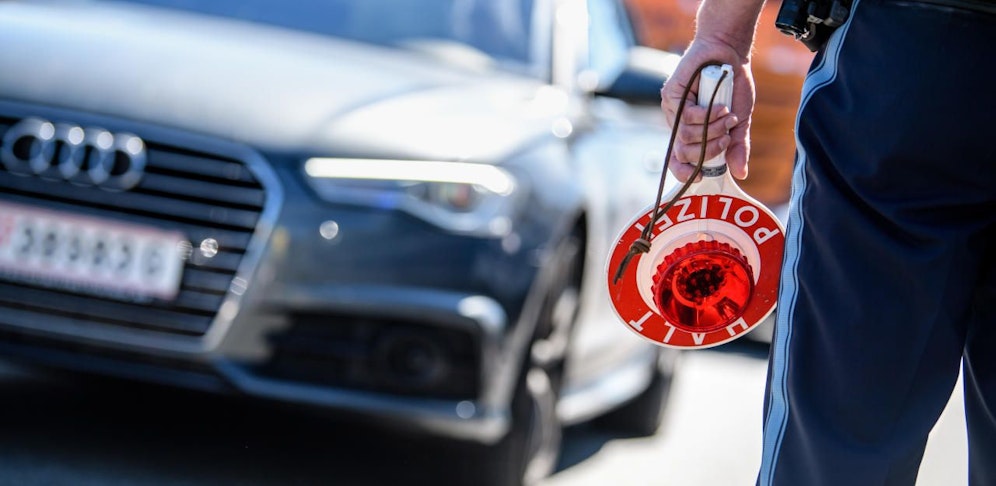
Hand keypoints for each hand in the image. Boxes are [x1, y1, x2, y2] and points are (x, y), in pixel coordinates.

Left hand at [660, 38, 754, 181]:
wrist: (729, 55)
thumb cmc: (732, 86)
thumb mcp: (739, 120)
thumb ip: (738, 146)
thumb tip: (741, 173)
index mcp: (692, 133)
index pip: (678, 161)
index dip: (684, 172)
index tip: (699, 176)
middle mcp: (679, 124)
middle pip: (684, 153)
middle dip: (710, 149)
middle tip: (726, 136)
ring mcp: (674, 110)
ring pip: (687, 136)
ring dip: (713, 129)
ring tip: (726, 114)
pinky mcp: (671, 95)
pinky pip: (687, 117)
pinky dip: (708, 114)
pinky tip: (719, 105)